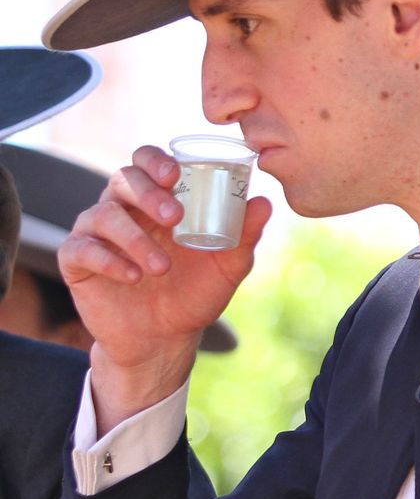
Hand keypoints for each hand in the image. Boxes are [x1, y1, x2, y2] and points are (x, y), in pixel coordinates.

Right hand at [58, 144, 270, 427]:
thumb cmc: (195, 291)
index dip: (156, 160)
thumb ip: (245, 234)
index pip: (147, 161)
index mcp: (158, 199)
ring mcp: (97, 233)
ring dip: (135, 239)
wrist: (164, 338)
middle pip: (123, 179)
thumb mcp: (228, 265)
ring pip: (103, 215)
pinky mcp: (76, 260)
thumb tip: (265, 203)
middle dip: (148, 193)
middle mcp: (123, 208)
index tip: (175, 174)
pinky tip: (133, 276)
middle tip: (175, 216)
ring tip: (162, 267)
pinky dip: (108, 260)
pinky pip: (80, 249)